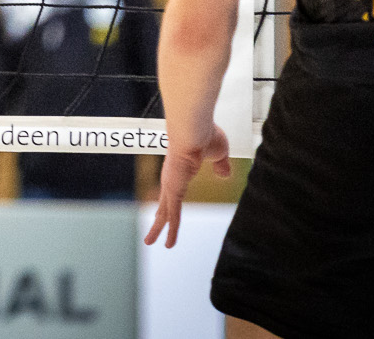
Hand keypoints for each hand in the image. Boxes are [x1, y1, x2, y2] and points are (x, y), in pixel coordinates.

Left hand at [145, 122, 230, 247]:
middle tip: (152, 231)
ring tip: (149, 243)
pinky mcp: (173, 191)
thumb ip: (221, 164)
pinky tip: (168, 244)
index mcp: (180, 168)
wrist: (194, 129)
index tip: (165, 209)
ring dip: (157, 229)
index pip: (173, 189)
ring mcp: (170, 185)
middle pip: (163, 203)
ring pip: (164, 213)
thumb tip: (224, 174)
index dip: (169, 200)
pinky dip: (171, 231)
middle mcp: (171, 177)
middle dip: (158, 218)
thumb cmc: (205, 134)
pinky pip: (173, 216)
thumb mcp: (219, 152)